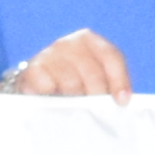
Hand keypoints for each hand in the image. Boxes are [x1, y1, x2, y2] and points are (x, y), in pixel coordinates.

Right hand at [0, 30, 136, 100]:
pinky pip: (50, 88)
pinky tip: (54, 102)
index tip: (122, 102)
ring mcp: (48, 55)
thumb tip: (122, 102)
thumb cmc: (72, 83)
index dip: (119, 80)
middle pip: (92, 73)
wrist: (35, 87)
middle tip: (97, 113)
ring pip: (72, 84)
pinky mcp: (32, 70)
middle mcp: (68, 43)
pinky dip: (54, 98)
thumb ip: (108, 83)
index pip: (110, 56)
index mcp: (88, 40)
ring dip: (76, 102)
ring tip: (75, 110)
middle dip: (97, 96)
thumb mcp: (92, 78)